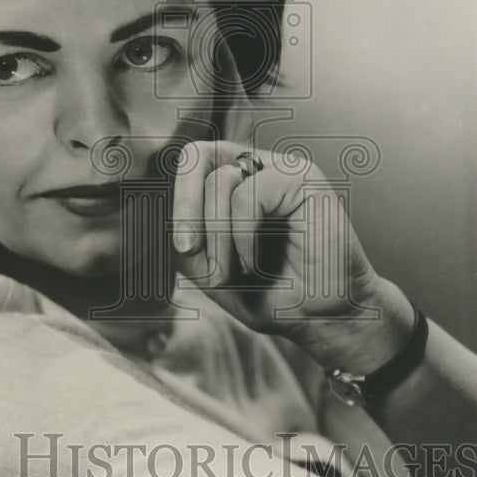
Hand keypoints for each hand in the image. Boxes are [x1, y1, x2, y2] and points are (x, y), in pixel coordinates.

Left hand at [170, 140, 413, 372]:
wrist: (319, 319)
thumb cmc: (269, 293)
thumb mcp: (209, 267)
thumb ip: (185, 236)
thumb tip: (157, 212)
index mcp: (235, 179)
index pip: (191, 160)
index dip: (177, 197)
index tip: (181, 246)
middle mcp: (258, 166)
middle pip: (197, 157)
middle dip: (186, 211)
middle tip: (189, 251)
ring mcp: (282, 169)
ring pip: (220, 180)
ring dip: (216, 237)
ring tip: (234, 271)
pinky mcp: (304, 179)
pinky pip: (248, 196)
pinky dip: (241, 237)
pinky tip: (253, 262)